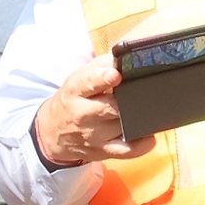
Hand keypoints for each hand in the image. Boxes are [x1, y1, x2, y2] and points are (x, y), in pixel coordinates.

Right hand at [30, 53, 149, 170]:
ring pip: (124, 127)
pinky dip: (143, 143)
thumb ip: (103, 64)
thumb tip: (129, 53)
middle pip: (111, 108)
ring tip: (150, 108)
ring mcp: (94, 135)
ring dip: (140, 118)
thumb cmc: (74, 98)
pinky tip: (149, 133)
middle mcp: (83, 114)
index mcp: (76, 91)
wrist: (53, 130)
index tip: (116, 74)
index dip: (103, 78)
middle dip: (128, 100)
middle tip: (144, 92)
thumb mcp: (80, 77)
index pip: (89, 83)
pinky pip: (128, 150)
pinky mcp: (103, 151)